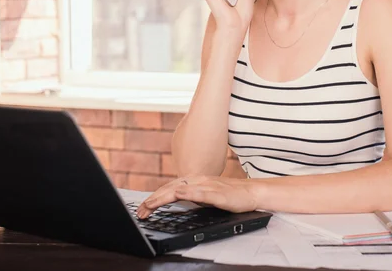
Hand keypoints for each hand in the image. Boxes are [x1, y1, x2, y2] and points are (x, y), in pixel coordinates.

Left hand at [136, 175, 257, 218]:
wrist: (251, 192)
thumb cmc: (230, 194)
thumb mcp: (205, 195)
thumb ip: (191, 195)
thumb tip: (175, 199)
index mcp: (194, 180)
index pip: (169, 188)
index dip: (154, 197)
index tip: (142, 208)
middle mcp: (198, 180)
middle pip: (170, 188)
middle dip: (153, 199)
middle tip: (140, 211)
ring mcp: (208, 185)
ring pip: (181, 189)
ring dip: (164, 196)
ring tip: (150, 204)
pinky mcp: (218, 193)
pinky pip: (201, 192)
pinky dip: (188, 193)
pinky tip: (179, 194)